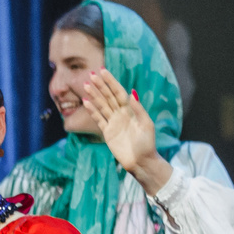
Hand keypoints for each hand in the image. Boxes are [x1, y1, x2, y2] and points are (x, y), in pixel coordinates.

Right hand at [76, 71, 174, 195]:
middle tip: (91, 74)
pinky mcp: (108, 132)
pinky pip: (98, 119)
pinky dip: (92, 110)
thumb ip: (138, 109)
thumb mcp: (146, 125)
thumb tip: (131, 93)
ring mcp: (113, 123)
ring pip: (102, 105)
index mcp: (131, 110)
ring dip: (94, 95)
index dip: (111, 82)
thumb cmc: (147, 144)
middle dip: (100, 86)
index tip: (103, 71)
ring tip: (86, 85)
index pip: (119, 92)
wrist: (141, 162)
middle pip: (108, 97)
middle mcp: (121, 114)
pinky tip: (86, 102)